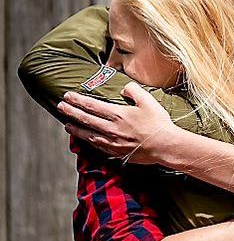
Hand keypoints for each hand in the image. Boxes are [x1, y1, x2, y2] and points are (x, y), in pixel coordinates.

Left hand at [57, 82, 177, 163]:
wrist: (165, 146)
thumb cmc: (158, 124)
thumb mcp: (148, 101)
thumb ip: (134, 91)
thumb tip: (124, 89)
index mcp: (117, 114)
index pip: (91, 105)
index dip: (77, 100)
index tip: (67, 96)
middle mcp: (111, 128)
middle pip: (85, 119)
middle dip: (71, 112)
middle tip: (61, 107)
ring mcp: (112, 142)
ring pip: (88, 135)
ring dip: (76, 129)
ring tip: (67, 125)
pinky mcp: (117, 152)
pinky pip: (97, 146)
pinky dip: (88, 141)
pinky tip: (86, 139)